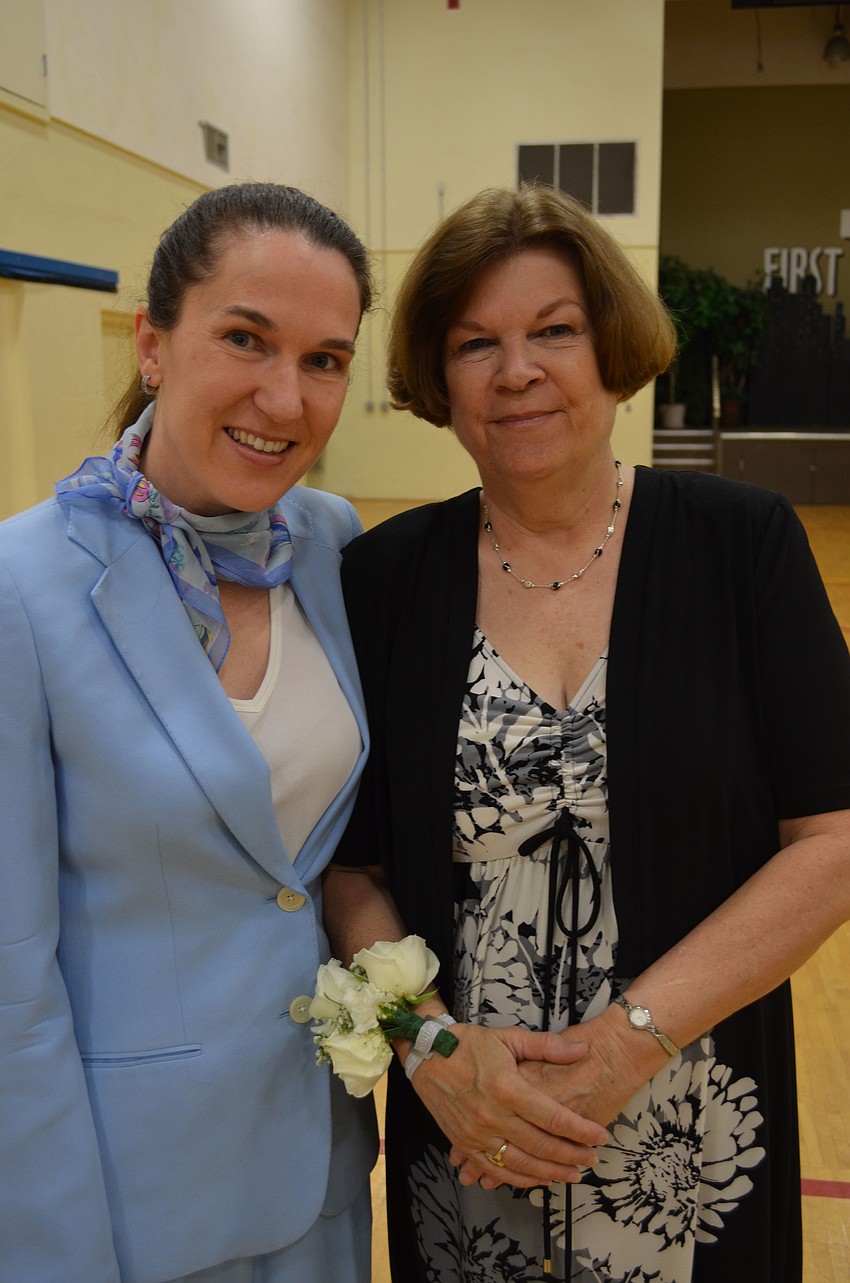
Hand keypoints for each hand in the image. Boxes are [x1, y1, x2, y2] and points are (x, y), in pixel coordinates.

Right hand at [454, 1006, 667, 1188]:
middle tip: (592, 1160)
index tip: (600, 1137)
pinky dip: (520, 1179)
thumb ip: (547, 1046)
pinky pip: (496, 1171)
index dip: (580, 1130)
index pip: (553, 1117)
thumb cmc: (468, 1044)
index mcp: (507, 1088)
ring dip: (551, 1173)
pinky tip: (539, 1180)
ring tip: (573, 1175)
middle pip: (542, 1145)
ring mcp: (477, 1134)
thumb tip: (583, 1050)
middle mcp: (493, 1116)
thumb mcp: (508, 1038)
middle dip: (572, 1155)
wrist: (426, 1055)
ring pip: (521, 1164)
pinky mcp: (464, 1144)